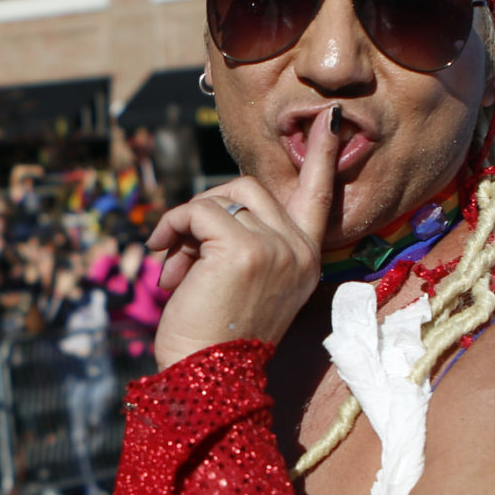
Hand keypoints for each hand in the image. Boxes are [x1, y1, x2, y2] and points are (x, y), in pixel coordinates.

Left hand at [145, 107, 340, 367]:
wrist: (206, 377)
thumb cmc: (215, 336)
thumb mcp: (243, 283)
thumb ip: (243, 242)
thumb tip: (211, 211)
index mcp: (307, 260)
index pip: (318, 197)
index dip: (321, 156)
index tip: (330, 116)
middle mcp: (300, 251)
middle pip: (249, 188)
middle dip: (207, 209)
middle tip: (181, 248)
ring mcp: (276, 247)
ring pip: (223, 197)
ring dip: (186, 223)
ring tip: (173, 262)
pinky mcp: (244, 247)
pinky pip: (198, 210)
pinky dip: (173, 227)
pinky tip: (165, 258)